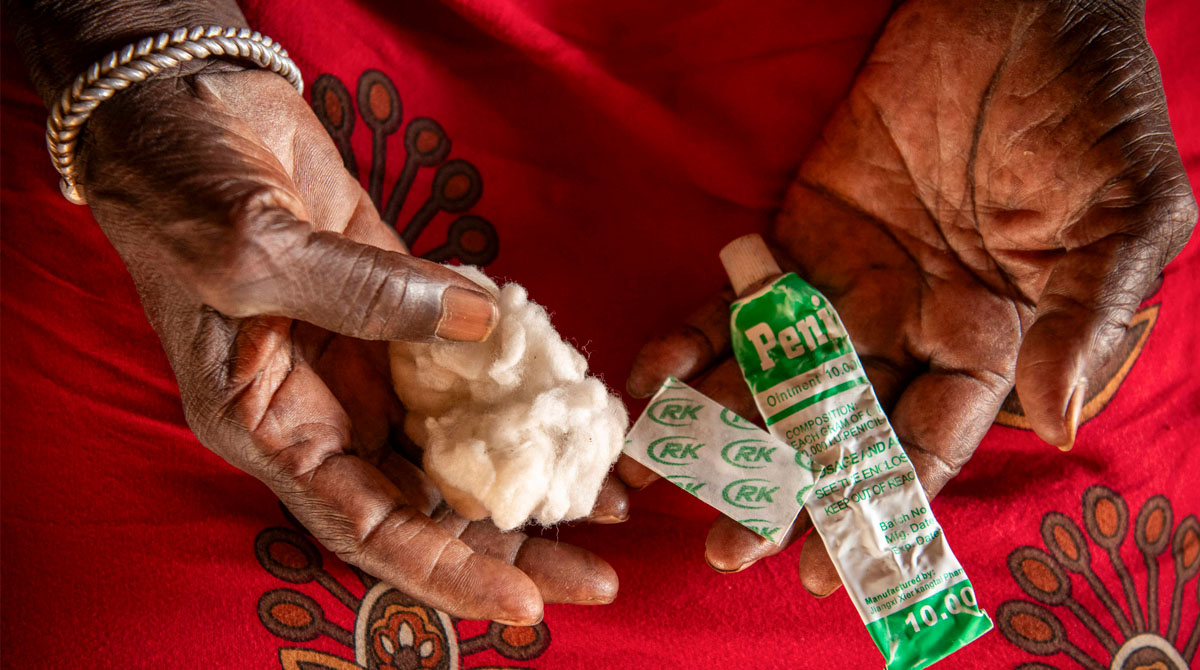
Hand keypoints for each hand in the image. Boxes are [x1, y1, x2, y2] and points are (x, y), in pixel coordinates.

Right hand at [78, 65, 620, 622]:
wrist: (188, 104)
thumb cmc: (180, 184)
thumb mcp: (247, 247)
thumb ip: (360, 292)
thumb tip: (477, 327)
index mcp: (270, 423)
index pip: (365, 526)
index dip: (445, 568)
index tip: (525, 601)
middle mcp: (325, 411)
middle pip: (425, 505)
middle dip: (508, 546)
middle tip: (598, 574)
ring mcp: (367, 363)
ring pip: (455, 447)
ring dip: (527, 477)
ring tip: (608, 503)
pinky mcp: (401, 310)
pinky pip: (468, 367)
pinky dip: (518, 391)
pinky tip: (572, 408)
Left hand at [621, 0, 1195, 595]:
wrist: (1013, 9)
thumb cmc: (1088, 106)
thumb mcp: (1125, 213)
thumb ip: (1090, 316)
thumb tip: (1056, 418)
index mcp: (992, 340)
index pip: (930, 440)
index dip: (881, 502)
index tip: (832, 564)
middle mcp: (913, 329)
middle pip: (840, 427)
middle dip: (785, 488)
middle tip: (726, 548)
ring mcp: (850, 285)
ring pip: (778, 375)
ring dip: (724, 428)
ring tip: (665, 478)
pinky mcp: (798, 236)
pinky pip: (741, 301)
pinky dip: (698, 339)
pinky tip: (656, 380)